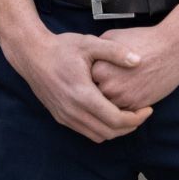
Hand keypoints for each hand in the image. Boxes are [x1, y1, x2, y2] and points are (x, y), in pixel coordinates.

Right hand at [1, 27, 150, 142]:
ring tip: (127, 114)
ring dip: (116, 130)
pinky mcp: (59, 116)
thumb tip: (138, 60)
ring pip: (98, 136)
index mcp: (82, 94)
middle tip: (141, 113)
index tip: (148, 109)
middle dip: (130, 126)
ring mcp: (65, 115)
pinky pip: (86, 131)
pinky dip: (101, 128)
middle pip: (110, 132)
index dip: (137, 118)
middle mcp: (73, 110)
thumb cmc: (60, 47)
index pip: (117, 120)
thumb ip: (115, 52)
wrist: (30, 53)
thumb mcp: (89, 43)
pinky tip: (107, 113)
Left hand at [87, 19, 178, 113]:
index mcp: (98, 69)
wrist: (172, 49)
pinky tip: (126, 94)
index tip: (87, 75)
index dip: (85, 79)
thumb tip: (85, 60)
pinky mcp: (138, 106)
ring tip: (113, 91)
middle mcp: (109, 86)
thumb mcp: (111, 38)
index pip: (83, 81)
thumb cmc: (142, 40)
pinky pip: (123, 112)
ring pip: (107, 107)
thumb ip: (96, 52)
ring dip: (108, 102)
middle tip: (102, 86)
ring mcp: (124, 98)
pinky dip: (122, 107)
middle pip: (93, 96)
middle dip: (95, 92)